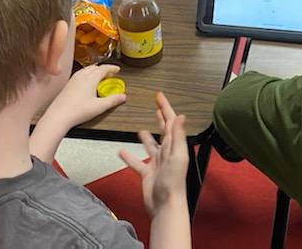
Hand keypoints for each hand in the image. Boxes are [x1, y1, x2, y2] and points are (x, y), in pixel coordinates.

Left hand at [43, 64, 126, 129]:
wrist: (58, 116)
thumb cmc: (76, 111)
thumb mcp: (100, 107)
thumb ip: (113, 100)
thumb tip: (122, 97)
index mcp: (90, 79)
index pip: (103, 68)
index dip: (112, 68)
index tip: (117, 70)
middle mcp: (81, 77)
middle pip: (94, 67)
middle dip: (104, 69)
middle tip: (110, 75)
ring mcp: (73, 80)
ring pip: (86, 70)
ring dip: (94, 71)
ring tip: (99, 78)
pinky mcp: (68, 85)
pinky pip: (79, 74)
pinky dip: (87, 75)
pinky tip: (87, 83)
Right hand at [120, 92, 188, 217]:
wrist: (165, 205)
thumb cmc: (173, 182)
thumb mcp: (177, 155)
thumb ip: (177, 136)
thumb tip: (180, 116)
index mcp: (174, 145)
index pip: (170, 121)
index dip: (166, 107)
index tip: (159, 96)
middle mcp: (166, 152)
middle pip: (163, 129)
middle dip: (160, 116)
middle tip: (155, 104)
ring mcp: (156, 162)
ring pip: (150, 145)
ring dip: (146, 137)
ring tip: (140, 129)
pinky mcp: (147, 173)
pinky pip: (137, 162)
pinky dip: (129, 157)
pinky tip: (121, 152)